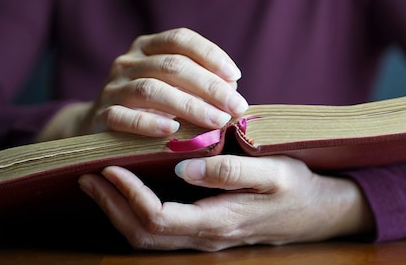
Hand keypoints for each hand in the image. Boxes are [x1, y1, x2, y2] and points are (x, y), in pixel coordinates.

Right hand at [38, 28, 247, 140]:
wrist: (99, 126)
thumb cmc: (150, 106)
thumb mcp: (172, 87)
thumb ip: (198, 83)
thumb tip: (233, 90)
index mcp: (147, 47)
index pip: (181, 39)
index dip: (210, 55)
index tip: (236, 77)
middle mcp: (128, 62)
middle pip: (172, 65)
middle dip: (209, 86)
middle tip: (236, 106)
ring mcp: (112, 87)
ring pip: (152, 89)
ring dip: (189, 105)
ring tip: (216, 120)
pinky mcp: (101, 115)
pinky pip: (125, 117)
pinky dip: (150, 123)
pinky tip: (173, 131)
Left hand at [78, 155, 374, 251]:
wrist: (318, 211)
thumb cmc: (296, 187)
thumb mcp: (272, 172)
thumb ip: (229, 172)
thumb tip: (184, 168)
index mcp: (217, 222)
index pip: (157, 218)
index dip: (127, 195)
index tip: (108, 166)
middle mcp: (205, 237)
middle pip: (143, 234)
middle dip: (111, 206)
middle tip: (87, 175)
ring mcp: (204, 238)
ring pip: (149, 237)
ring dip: (119, 211)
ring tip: (99, 182)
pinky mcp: (206, 230)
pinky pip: (162, 230)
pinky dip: (137, 211)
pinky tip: (131, 190)